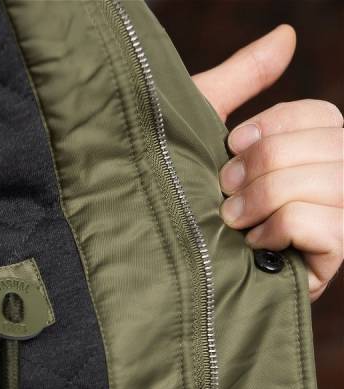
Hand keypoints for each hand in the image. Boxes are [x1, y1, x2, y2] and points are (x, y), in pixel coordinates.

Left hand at [192, 26, 343, 300]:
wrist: (149, 262)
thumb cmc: (171, 195)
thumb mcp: (199, 129)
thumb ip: (241, 82)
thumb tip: (286, 35)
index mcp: (299, 157)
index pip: (325, 117)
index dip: (280, 124)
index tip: (231, 144)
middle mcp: (325, 190)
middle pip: (335, 146)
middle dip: (269, 162)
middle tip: (225, 187)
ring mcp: (330, 230)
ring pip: (334, 184)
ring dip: (271, 195)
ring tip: (232, 217)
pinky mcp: (323, 267)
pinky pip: (328, 228)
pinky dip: (283, 229)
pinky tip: (253, 245)